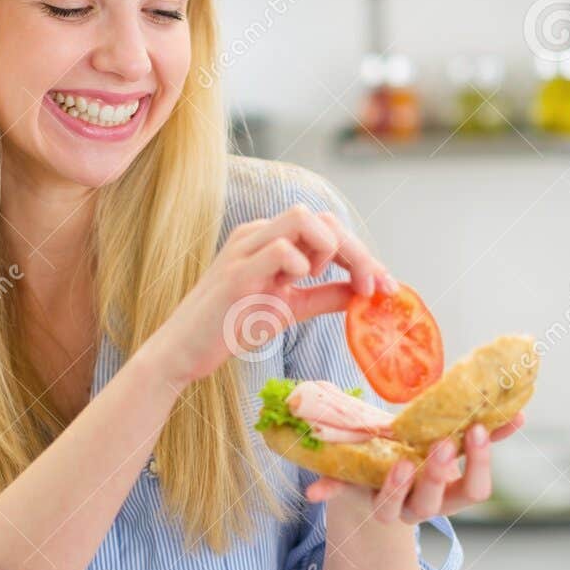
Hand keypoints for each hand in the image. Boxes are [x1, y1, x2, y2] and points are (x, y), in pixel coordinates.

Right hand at [147, 205, 396, 389]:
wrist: (183, 351)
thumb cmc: (229, 327)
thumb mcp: (288, 308)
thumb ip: (324, 296)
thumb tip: (363, 293)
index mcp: (269, 239)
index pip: (327, 227)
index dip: (362, 254)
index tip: (387, 287)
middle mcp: (257, 235)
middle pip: (323, 218)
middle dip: (358, 253)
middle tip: (374, 290)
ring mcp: (245, 251)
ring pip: (302, 219)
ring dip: (329, 250)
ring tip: (321, 284)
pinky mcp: (236, 275)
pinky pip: (279, 251)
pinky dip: (300, 266)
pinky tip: (296, 287)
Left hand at [305, 413, 526, 522]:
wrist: (378, 468)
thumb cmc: (423, 451)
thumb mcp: (451, 440)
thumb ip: (484, 431)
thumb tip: (518, 412)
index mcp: (448, 496)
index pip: (475, 492)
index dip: (480, 464)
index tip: (478, 429)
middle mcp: (419, 508)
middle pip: (433, 504)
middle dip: (439, 475)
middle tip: (443, 444)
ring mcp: (385, 507)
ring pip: (391, 511)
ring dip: (395, 488)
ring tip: (400, 462)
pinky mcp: (352, 494)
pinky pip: (340, 493)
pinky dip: (327, 490)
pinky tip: (313, 490)